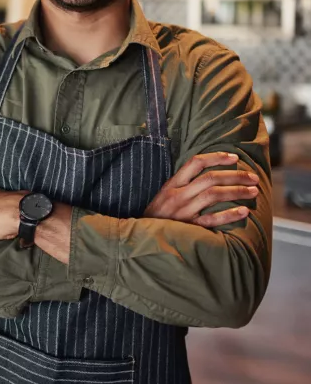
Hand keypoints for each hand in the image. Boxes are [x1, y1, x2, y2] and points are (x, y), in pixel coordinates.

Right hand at [144, 152, 258, 227]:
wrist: (143, 238)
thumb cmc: (158, 216)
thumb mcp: (165, 195)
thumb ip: (183, 185)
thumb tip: (209, 175)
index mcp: (172, 184)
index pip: (195, 162)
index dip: (216, 157)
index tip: (234, 157)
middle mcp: (178, 195)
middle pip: (210, 178)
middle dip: (235, 175)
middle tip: (252, 177)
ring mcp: (183, 211)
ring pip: (213, 195)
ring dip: (236, 191)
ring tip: (253, 191)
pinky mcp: (188, 228)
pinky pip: (212, 219)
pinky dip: (229, 214)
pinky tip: (244, 211)